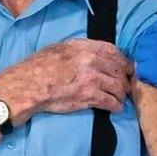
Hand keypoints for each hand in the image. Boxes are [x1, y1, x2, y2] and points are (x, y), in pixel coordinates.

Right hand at [0, 39, 133, 123]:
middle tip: (127, 86)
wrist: (29, 85)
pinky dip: (116, 106)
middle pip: (118, 69)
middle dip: (125, 79)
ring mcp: (91, 78)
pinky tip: (116, 108)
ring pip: (117, 86)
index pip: (113, 51)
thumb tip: (91, 53)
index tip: (127, 68)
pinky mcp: (89, 96)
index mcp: (84, 47)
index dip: (123, 61)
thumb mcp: (59, 48)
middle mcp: (91, 60)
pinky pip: (110, 101)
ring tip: (121, 99)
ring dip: (122, 94)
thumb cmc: (39, 67)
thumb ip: (79, 49)